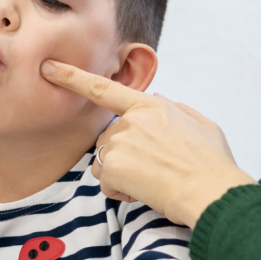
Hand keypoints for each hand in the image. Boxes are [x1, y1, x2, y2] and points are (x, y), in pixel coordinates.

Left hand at [40, 60, 255, 227]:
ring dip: (122, 175)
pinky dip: (121, 192)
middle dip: (123, 156)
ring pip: (106, 162)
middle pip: (109, 139)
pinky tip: (144, 192)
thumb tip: (157, 100)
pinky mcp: (114, 168)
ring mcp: (120, 143)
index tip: (49, 67)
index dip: (72, 77)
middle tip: (154, 169)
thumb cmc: (211, 163)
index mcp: (149, 106)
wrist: (210, 192)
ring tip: (152, 181)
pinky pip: (106, 183)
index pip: (103, 88)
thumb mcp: (201, 124)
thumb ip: (174, 109)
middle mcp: (130, 122)